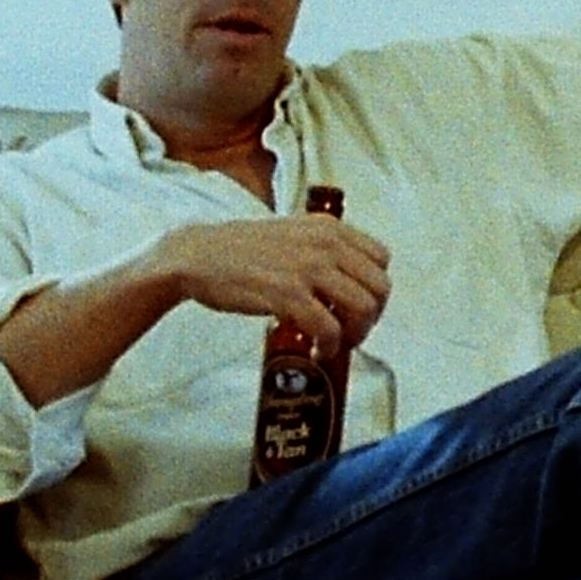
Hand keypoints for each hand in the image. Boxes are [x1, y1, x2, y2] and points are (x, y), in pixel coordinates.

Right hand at [159, 212, 391, 357]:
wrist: (198, 257)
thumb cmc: (242, 251)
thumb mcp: (293, 235)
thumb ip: (324, 249)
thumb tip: (350, 282)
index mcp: (329, 227)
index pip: (381, 258)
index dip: (375, 289)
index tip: (357, 307)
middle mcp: (325, 243)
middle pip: (379, 287)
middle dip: (371, 318)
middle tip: (350, 332)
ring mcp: (308, 268)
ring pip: (363, 308)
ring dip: (354, 335)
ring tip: (333, 344)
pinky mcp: (288, 294)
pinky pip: (329, 329)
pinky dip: (329, 347)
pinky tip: (316, 352)